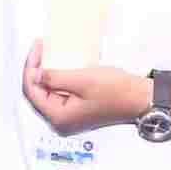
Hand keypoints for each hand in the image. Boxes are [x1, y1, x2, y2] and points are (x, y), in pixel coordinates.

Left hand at [21, 43, 150, 134]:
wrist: (140, 99)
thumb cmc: (116, 91)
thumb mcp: (82, 80)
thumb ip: (54, 78)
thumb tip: (36, 75)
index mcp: (58, 117)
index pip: (32, 91)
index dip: (30, 67)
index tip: (37, 48)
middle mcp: (61, 121)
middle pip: (37, 93)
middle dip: (36, 69)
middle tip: (40, 48)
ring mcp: (69, 117)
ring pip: (48, 93)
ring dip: (47, 72)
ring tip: (48, 54)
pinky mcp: (78, 110)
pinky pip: (60, 93)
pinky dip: (58, 78)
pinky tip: (60, 65)